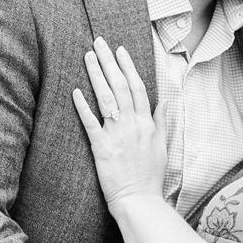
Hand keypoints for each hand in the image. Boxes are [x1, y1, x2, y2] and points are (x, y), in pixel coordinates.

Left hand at [74, 38, 167, 206]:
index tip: (120, 50)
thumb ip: (162, 123)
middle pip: (121, 86)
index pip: (138, 88)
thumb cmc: (150, 177)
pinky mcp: (102, 147)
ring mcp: (117, 135)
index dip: (128, 67)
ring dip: (97, 75)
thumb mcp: (163, 147)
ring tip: (88, 56)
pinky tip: (75, 91)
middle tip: (99, 42)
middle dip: (110, 62)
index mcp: (147, 124)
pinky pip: (91, 123)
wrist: (140, 200)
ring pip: (106, 98)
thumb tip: (166, 103)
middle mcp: (133, 124)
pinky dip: (83, 106)